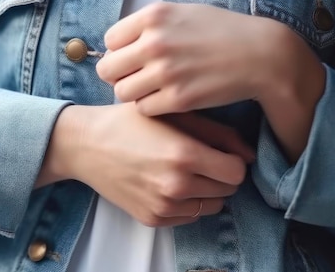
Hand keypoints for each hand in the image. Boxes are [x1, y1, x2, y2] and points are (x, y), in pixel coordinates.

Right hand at [37, 103, 253, 226]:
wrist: (85, 145)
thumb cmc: (128, 123)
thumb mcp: (172, 114)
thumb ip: (217, 132)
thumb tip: (249, 155)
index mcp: (184, 155)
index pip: (237, 171)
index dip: (231, 159)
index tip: (218, 150)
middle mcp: (177, 185)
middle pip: (227, 190)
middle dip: (219, 174)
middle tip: (198, 157)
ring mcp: (164, 206)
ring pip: (211, 206)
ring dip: (205, 190)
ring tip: (181, 170)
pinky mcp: (153, 219)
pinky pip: (189, 216)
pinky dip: (186, 202)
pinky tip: (165, 182)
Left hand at [96, 2, 265, 115]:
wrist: (262, 55)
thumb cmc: (220, 32)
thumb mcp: (181, 12)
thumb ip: (147, 25)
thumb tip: (114, 45)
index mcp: (153, 16)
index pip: (109, 41)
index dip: (118, 51)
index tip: (132, 57)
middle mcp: (155, 42)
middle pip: (108, 69)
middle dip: (119, 75)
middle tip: (136, 77)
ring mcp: (166, 72)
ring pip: (122, 92)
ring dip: (133, 93)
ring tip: (152, 89)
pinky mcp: (178, 99)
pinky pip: (143, 108)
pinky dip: (151, 107)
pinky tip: (166, 99)